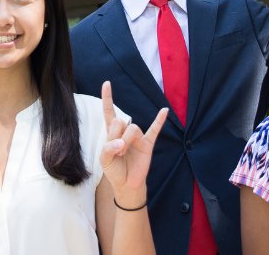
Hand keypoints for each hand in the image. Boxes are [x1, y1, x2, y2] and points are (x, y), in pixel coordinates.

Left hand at [99, 81, 167, 198]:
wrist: (127, 184)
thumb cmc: (114, 170)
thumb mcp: (104, 160)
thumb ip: (108, 148)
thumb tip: (121, 143)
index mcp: (112, 132)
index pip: (109, 112)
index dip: (107, 98)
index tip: (106, 83)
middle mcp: (125, 132)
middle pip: (121, 120)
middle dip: (116, 134)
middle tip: (117, 150)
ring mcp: (137, 137)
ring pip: (133, 127)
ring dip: (126, 139)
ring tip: (123, 152)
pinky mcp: (147, 144)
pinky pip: (155, 129)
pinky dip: (159, 120)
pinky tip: (165, 111)